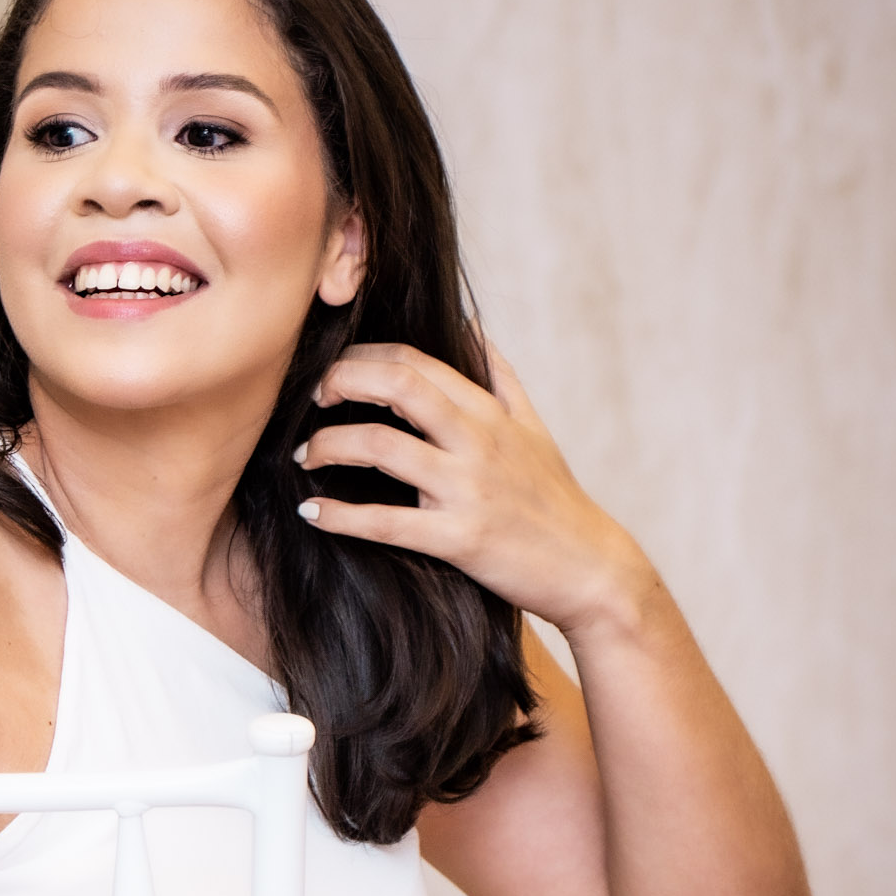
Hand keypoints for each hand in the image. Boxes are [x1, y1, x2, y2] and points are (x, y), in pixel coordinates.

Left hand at [296, 339, 650, 638]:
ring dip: (330, 445)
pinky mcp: (459, 539)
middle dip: (341, 382)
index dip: (363, 358)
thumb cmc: (554, 498)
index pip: (415, 362)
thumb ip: (499, 376)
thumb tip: (471, 326)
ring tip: (306, 454)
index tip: (334, 373)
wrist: (589, 569)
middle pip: (398, 385)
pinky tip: (312, 512)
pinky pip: (386, 523)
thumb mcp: (533, 428)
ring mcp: (467, 489)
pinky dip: (340, 516)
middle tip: (312, 399)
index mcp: (489, 412)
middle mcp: (477, 441)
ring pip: (383, 447)